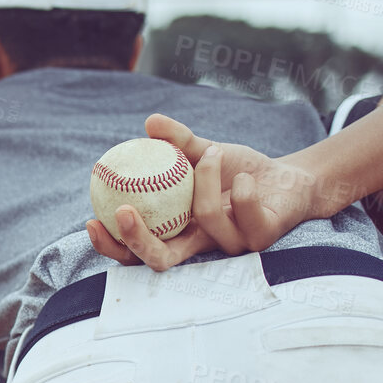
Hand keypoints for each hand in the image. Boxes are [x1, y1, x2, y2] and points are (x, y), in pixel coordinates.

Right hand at [87, 115, 321, 270]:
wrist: (290, 178)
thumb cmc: (240, 169)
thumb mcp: (206, 152)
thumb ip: (178, 142)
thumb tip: (149, 122)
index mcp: (178, 232)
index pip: (136, 251)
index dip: (111, 245)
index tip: (92, 219)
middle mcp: (201, 246)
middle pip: (158, 261)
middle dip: (135, 241)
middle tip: (123, 209)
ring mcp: (231, 246)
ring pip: (206, 221)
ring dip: (205, 180)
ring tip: (214, 154)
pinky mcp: (262, 240)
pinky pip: (242, 211)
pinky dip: (241, 184)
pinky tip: (245, 176)